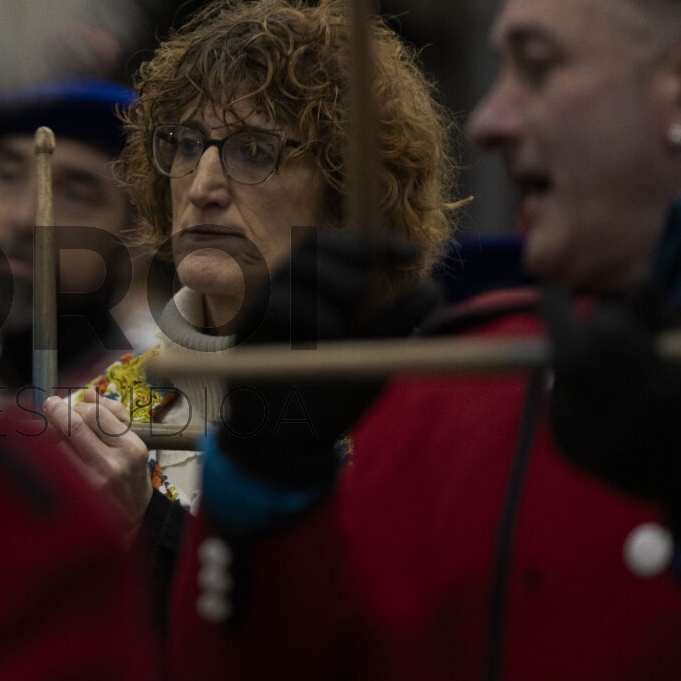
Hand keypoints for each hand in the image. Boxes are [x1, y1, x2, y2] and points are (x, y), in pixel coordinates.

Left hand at [42, 390, 152, 526]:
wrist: (134, 518)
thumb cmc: (130, 475)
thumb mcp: (131, 443)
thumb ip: (113, 414)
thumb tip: (88, 394)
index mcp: (130, 447)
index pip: (95, 414)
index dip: (76, 405)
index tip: (65, 403)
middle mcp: (112, 464)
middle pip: (74, 425)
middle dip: (57, 411)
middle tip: (50, 405)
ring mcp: (92, 481)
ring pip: (59, 444)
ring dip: (50, 432)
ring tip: (50, 430)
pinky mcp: (76, 494)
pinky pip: (54, 464)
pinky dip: (47, 452)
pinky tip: (47, 450)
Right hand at [219, 231, 440, 486]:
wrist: (290, 440)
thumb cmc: (330, 396)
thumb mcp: (375, 359)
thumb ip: (399, 325)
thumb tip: (432, 289)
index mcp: (326, 292)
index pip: (349, 247)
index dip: (378, 240)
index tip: (410, 254)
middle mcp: (296, 291)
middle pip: (316, 242)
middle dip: (347, 256)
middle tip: (363, 291)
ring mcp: (270, 305)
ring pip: (297, 265)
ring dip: (329, 285)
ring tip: (343, 324)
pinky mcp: (249, 326)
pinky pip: (275, 300)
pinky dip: (306, 312)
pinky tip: (325, 335)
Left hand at [542, 286, 680, 545]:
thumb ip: (661, 316)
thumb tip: (629, 282)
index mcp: (661, 385)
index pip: (609, 334)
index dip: (595, 311)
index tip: (583, 292)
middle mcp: (623, 417)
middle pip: (570, 359)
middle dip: (558, 321)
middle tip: (556, 299)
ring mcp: (595, 440)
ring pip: (559, 381)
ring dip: (567, 356)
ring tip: (593, 354)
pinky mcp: (577, 454)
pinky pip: (558, 407)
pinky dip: (567, 388)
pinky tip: (591, 388)